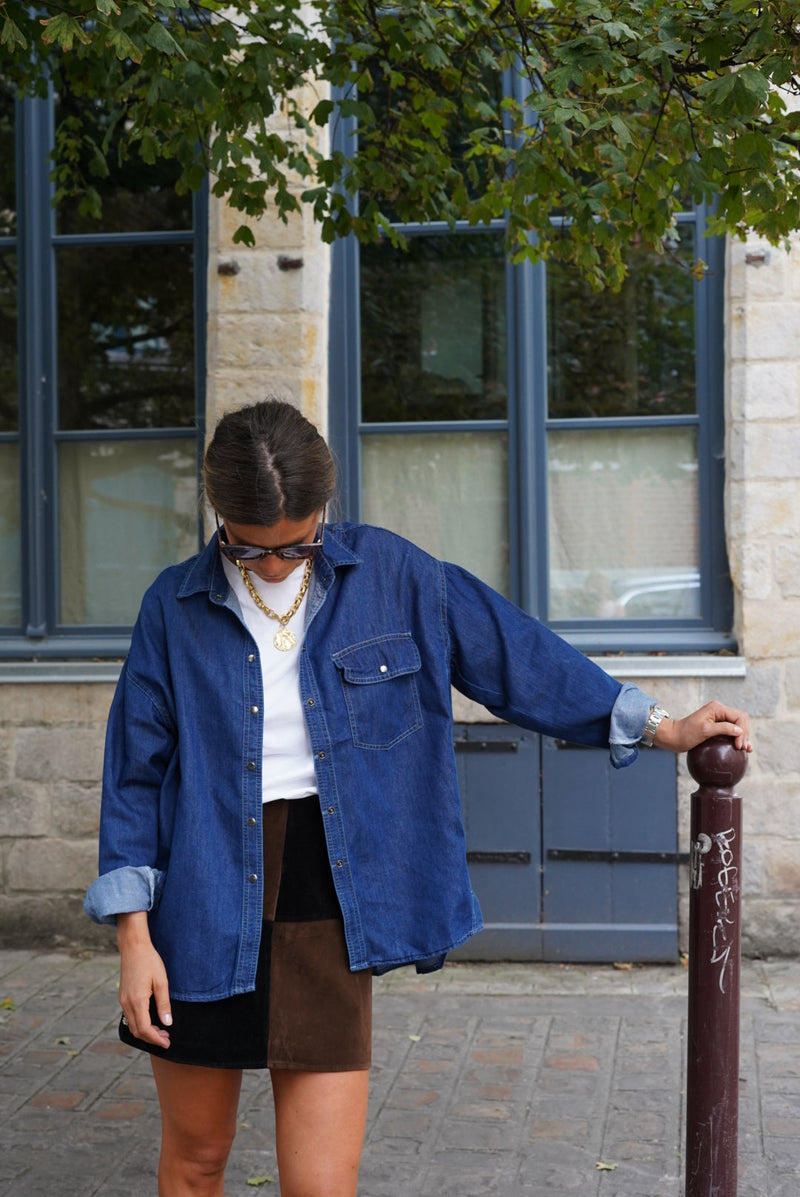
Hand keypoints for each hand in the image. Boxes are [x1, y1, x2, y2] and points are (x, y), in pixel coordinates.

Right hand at [116, 912, 172, 1048]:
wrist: (133, 947)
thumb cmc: (149, 961)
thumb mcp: (161, 981)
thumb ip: (164, 1004)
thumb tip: (167, 1023)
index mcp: (137, 1000)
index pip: (144, 1029)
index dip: (155, 1039)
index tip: (167, 1043)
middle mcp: (126, 1003)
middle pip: (136, 1031)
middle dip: (151, 1038)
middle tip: (166, 1038)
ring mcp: (123, 1000)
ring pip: (132, 1025)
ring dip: (145, 1031)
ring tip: (161, 1031)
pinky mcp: (123, 996)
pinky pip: (130, 1016)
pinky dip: (140, 1023)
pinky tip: (151, 1020)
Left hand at [654, 701, 751, 754]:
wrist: (673, 737)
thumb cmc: (686, 733)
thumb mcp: (704, 731)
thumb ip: (723, 729)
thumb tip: (739, 730)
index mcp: (717, 708)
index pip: (739, 717)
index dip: (743, 731)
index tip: (739, 745)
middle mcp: (719, 710)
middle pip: (740, 720)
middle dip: (745, 734)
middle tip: (744, 749)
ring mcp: (718, 718)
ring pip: (737, 725)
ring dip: (743, 736)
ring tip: (747, 750)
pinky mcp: (716, 726)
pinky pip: (730, 730)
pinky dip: (737, 737)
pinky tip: (741, 747)